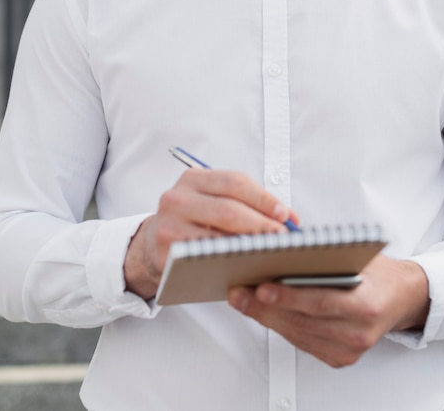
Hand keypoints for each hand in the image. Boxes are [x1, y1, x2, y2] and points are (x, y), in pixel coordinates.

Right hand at [124, 169, 298, 299]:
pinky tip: (246, 264)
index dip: (263, 198)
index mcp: (193, 178)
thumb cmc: (195, 222)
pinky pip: (203, 258)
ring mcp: (168, 225)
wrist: (152, 246)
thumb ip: (250, 205)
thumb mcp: (215, 203)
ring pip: (216, 235)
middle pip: (228, 209)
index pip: (235, 182)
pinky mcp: (165, 254)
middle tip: (283, 238)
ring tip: (270, 251)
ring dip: (248, 245)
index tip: (285, 214)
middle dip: (261, 224)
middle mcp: (177, 197)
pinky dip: (228, 260)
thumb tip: (291, 218)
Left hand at [228, 255, 429, 367]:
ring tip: (244, 298)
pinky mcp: (339, 358)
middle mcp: (358, 332)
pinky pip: (302, 342)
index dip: (288, 297)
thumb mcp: (358, 255)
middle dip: (264, 306)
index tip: (261, 287)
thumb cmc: (379, 273)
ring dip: (266, 317)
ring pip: (296, 334)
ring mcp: (348, 350)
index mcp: (366, 305)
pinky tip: (264, 312)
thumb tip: (284, 244)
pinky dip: (281, 325)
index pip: (320, 302)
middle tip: (239, 290)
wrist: (402, 298)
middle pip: (302, 321)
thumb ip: (326, 254)